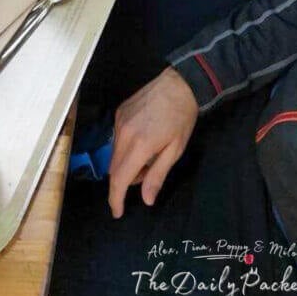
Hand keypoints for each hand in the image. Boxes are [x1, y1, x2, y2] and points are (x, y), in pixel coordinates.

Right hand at [108, 67, 198, 218]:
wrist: (179, 83)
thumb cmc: (182, 118)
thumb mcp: (175, 150)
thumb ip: (157, 175)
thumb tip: (146, 200)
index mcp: (139, 145)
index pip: (119, 179)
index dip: (116, 199)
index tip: (118, 212)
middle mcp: (123, 133)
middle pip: (114, 169)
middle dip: (126, 180)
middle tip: (148, 174)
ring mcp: (119, 121)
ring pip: (114, 154)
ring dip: (126, 164)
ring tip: (149, 155)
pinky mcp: (119, 112)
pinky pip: (116, 139)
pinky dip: (125, 148)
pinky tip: (143, 140)